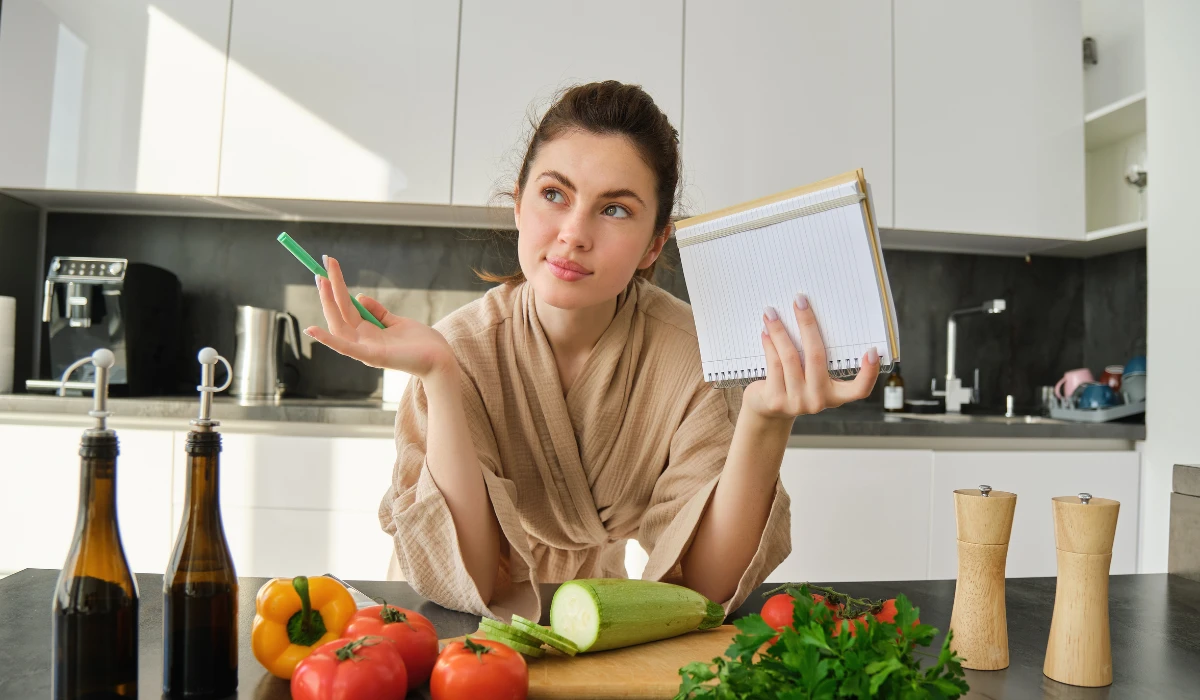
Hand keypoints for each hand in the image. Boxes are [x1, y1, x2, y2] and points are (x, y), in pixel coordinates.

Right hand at [304, 256, 455, 378]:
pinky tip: (312, 330)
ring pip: (339, 325)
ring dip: (327, 303)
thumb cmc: (421, 343)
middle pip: (339, 313)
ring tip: (321, 281)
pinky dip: (328, 340)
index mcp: (367, 332)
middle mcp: (362, 340)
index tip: (327, 268)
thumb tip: (359, 296)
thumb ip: (378, 311)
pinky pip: (346, 348)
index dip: (336, 288)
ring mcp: (365, 349)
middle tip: (319, 268)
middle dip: (329, 291)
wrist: (440, 359)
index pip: (346, 307)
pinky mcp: (372, 357)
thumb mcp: (397, 321)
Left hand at [742, 293, 879, 420]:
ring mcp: (797, 402)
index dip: (869, 373)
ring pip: (790, 357)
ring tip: (771, 312)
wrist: (769, 411)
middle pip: (816, 356)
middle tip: (799, 301)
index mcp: (835, 395)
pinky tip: (766, 331)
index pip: (859, 389)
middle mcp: (819, 400)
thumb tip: (809, 316)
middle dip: (807, 324)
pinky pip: (774, 364)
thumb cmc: (795, 385)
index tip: (873, 351)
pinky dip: (770, 344)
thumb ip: (816, 358)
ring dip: (779, 331)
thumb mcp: (812, 377)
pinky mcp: (776, 400)